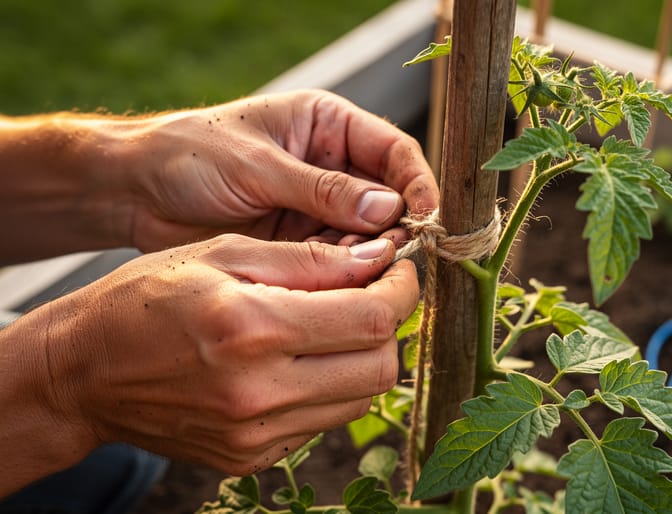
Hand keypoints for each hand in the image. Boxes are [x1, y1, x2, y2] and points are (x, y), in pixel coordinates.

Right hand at [5, 234, 413, 480]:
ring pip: (360, 399)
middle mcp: (260, 392)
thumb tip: (380, 256)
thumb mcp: (224, 254)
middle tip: (376, 292)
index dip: (402, 289)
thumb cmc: (146, 298)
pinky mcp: (251, 457)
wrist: (84, 371)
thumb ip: (310, 259)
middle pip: (381, 367)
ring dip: (365, 357)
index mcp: (254, 329)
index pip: (373, 318)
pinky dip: (330, 387)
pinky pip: (323, 422)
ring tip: (337, 323)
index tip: (401, 268)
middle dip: (392, 325)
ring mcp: (257, 434)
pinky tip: (302, 359)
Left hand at [124, 90, 438, 250]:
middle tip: (394, 257)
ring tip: (361, 274)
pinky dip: (343, 274)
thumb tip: (388, 211)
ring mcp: (318, 207)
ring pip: (367, 235)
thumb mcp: (257, 165)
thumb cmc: (190, 154)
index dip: (416, 183)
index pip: (393, 152)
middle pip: (389, 198)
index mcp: (328, 126)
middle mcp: (333, 166)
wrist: (134, 190)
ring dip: (369, 256)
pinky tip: (338, 287)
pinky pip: (337, 259)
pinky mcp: (300, 242)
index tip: (426, 217)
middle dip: (396, 228)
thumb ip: (322, 189)